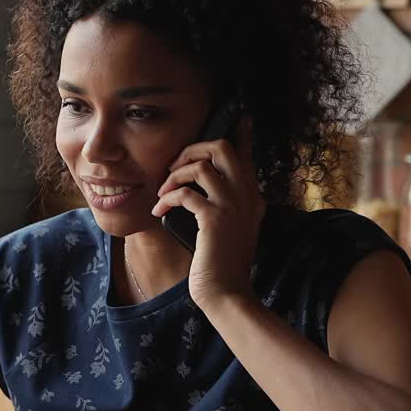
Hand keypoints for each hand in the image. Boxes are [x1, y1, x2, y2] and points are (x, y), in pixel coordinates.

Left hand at [150, 119, 264, 304]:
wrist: (226, 293)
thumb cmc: (221, 265)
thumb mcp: (228, 230)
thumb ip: (222, 207)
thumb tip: (198, 191)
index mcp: (252, 198)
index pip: (247, 157)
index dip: (242, 135)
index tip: (241, 117)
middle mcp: (247, 197)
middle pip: (222, 148)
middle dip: (193, 149)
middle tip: (175, 166)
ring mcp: (232, 206)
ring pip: (202, 166)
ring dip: (175, 174)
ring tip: (163, 191)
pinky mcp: (214, 219)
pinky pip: (185, 193)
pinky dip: (167, 198)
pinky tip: (158, 211)